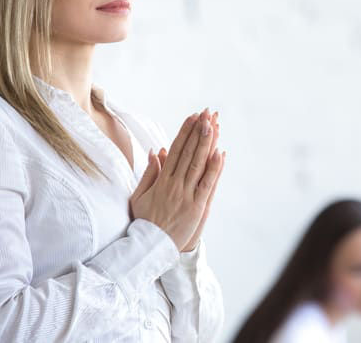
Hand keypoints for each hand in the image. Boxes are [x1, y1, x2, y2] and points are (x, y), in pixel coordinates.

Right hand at [158, 110, 224, 251]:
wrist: (149, 248)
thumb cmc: (144, 222)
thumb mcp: (140, 195)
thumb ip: (149, 172)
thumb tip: (156, 150)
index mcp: (161, 180)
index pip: (175, 150)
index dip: (184, 132)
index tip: (192, 117)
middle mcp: (174, 184)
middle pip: (188, 153)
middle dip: (197, 132)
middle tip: (206, 114)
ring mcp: (186, 195)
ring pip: (198, 164)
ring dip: (206, 143)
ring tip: (213, 125)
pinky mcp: (196, 207)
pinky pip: (207, 184)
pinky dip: (214, 169)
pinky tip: (220, 154)